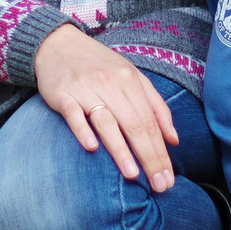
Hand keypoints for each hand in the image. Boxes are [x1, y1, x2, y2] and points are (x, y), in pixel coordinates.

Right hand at [33, 25, 178, 191]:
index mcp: (130, 81)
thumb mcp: (131, 77)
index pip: (150, 122)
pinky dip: (82, 130)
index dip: (161, 152)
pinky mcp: (62, 94)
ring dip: (120, 149)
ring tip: (132, 174)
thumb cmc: (98, 65)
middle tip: (159, 185)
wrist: (57, 44)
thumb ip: (155, 106)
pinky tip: (91, 148)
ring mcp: (86, 89)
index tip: (168, 179)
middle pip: (134, 124)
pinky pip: (74, 114)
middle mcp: (110, 84)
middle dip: (149, 157)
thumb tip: (174, 139)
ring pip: (107, 121)